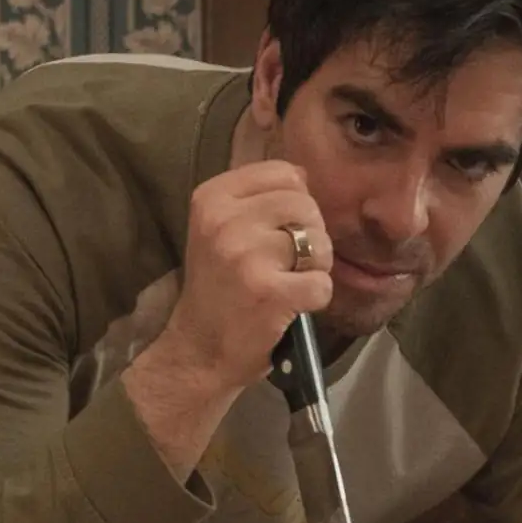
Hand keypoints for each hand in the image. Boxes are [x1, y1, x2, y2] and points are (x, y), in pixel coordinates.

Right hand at [163, 159, 333, 391]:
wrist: (199, 349)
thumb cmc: (218, 287)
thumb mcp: (219, 229)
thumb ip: (257, 198)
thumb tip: (303, 175)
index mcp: (212, 198)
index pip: (283, 173)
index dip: (295, 201)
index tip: (279, 230)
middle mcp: (225, 222)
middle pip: (305, 205)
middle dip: (309, 234)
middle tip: (289, 261)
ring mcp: (246, 257)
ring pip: (318, 242)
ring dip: (315, 267)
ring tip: (289, 282)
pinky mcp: (269, 293)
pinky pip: (322, 283)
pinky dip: (317, 298)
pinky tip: (293, 304)